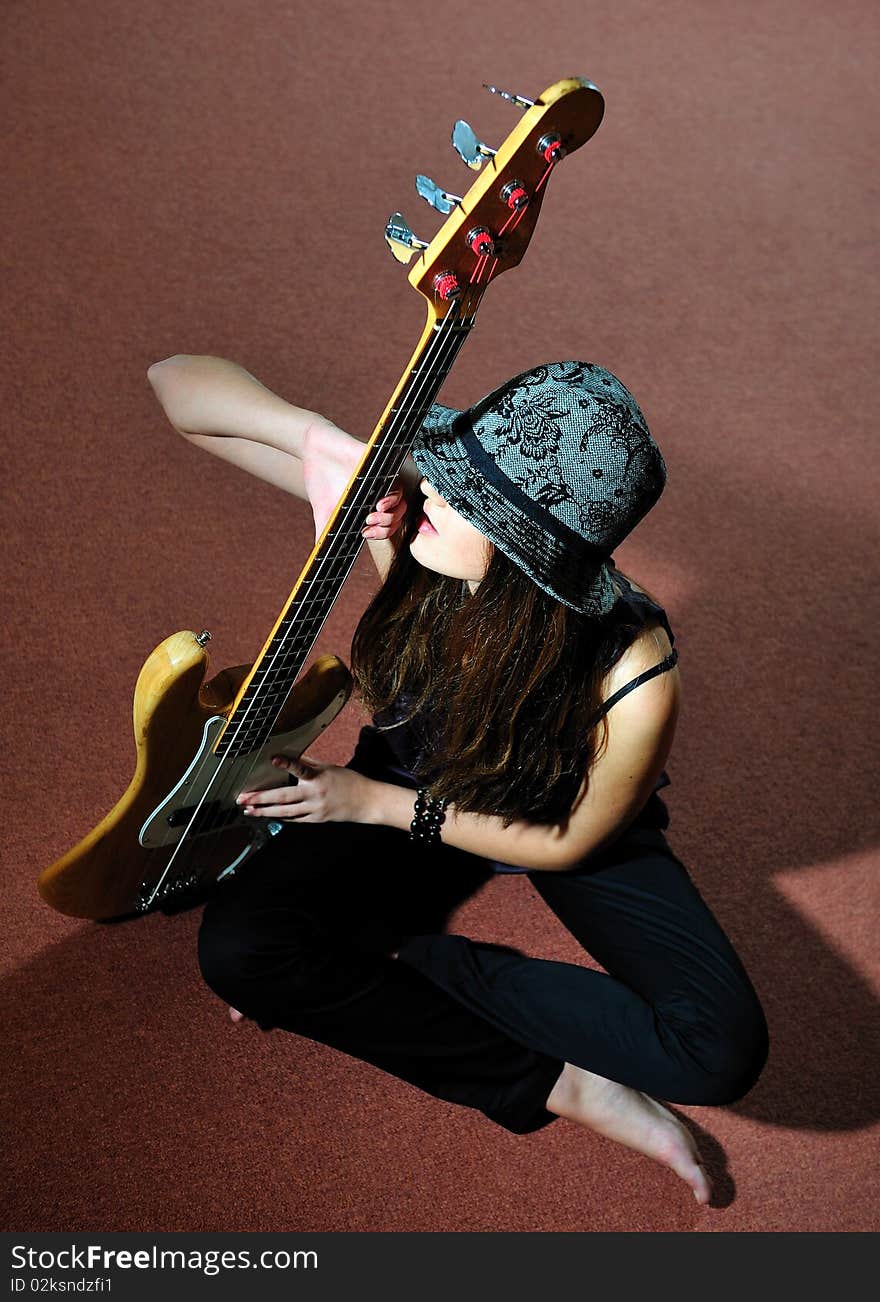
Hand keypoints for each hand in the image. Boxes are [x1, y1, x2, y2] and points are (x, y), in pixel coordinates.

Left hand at [236, 753, 376, 823]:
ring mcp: (315, 809)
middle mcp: (315, 794)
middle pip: (284, 797)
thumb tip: (290, 758)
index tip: (272, 758)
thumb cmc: (348, 781)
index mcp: (319, 777)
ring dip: (265, 812)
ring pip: (285, 812)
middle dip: (261, 798)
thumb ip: (309, 765)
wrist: (367, 802)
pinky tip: (269, 815)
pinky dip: (281, 817)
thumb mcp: (329, 768)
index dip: (286, 763)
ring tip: (249, 811)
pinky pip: (295, 819)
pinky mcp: (317, 819)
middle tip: (243, 799)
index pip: (300, 768)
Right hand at [301, 420, 408, 543]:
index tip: (365, 534)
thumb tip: (319, 557)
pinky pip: (395, 480)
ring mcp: (382, 479)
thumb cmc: (321, 480)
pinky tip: (379, 502)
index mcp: (369, 507)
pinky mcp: (380, 465)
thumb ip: (325, 535)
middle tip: (368, 525)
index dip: (382, 534)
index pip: (388, 525)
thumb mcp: (323, 514)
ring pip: (400, 501)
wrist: (312, 451)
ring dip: (390, 514)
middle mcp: (379, 494)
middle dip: (386, 526)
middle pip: (398, 515)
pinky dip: (392, 495)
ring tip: (372, 515)